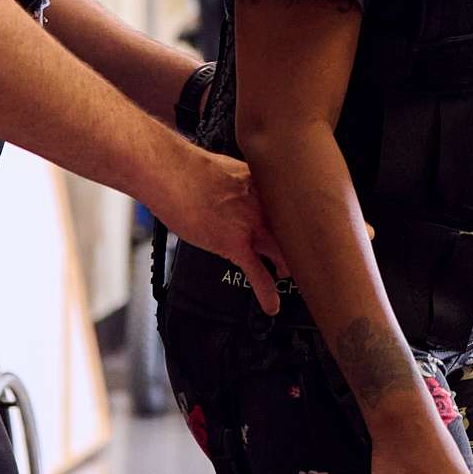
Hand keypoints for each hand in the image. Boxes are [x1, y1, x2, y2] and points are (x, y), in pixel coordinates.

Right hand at [151, 146, 285, 316]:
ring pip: (281, 252)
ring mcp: (251, 225)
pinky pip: (257, 273)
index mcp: (263, 185)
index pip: (293, 207)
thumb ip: (245, 185)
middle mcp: (263, 204)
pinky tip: (272, 305)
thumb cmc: (189, 168)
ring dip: (286, 268)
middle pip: (294, 231)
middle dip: (299, 247)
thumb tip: (246, 193)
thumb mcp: (230, 170)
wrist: (169, 172)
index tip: (303, 228)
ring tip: (288, 276)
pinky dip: (266, 292)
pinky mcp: (233, 244)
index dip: (300, 221)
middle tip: (302, 255)